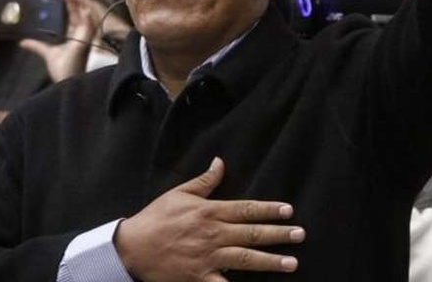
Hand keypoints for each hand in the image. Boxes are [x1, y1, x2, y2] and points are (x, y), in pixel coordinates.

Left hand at [20, 0, 99, 82]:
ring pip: (87, 12)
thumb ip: (36, 45)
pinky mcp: (87, 39)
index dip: (70, 2)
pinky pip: (90, 22)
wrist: (65, 82)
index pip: (74, 14)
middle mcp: (83, 33)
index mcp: (76, 34)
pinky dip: (87, 12)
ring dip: (81, 1)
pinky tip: (82, 3)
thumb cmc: (62, 70)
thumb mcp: (46, 53)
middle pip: (81, 10)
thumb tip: (22, 41)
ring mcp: (86, 36)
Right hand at [115, 157, 304, 280]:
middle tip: (300, 235)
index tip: (288, 210)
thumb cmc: (155, 218)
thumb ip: (204, 181)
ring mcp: (208, 258)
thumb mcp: (179, 193)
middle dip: (278, 234)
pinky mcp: (199, 278)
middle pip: (251, 233)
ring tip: (292, 263)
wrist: (132, 248)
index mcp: (209, 212)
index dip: (269, 209)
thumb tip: (220, 162)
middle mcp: (212, 234)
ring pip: (245, 258)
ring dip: (270, 261)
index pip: (246, 209)